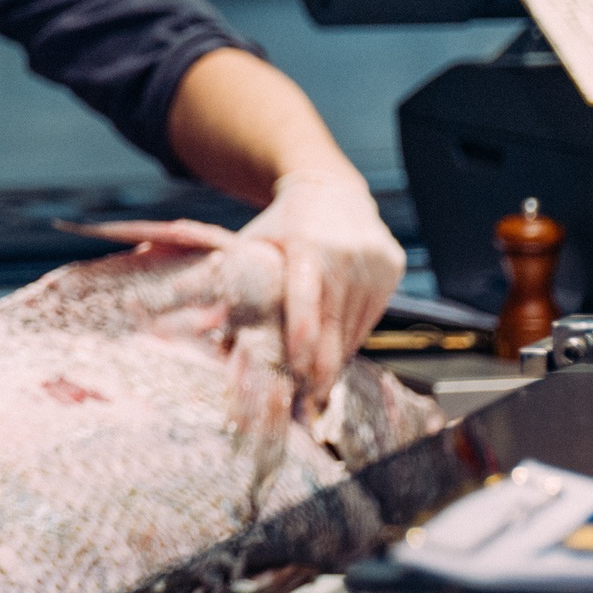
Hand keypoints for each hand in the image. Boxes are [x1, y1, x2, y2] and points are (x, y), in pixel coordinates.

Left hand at [240, 164, 403, 405]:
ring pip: (356, 325)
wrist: (332, 191)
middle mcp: (348, 253)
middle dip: (321, 365)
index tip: (297, 370)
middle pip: (335, 321)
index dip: (304, 337)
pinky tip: (336, 354)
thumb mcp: (254, 243)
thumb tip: (200, 325)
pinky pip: (372, 316)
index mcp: (308, 243)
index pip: (308, 298)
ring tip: (318, 385)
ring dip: (337, 356)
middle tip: (308, 401)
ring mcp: (375, 261)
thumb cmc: (282, 225)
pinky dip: (352, 337)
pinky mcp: (392, 268)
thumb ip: (230, 280)